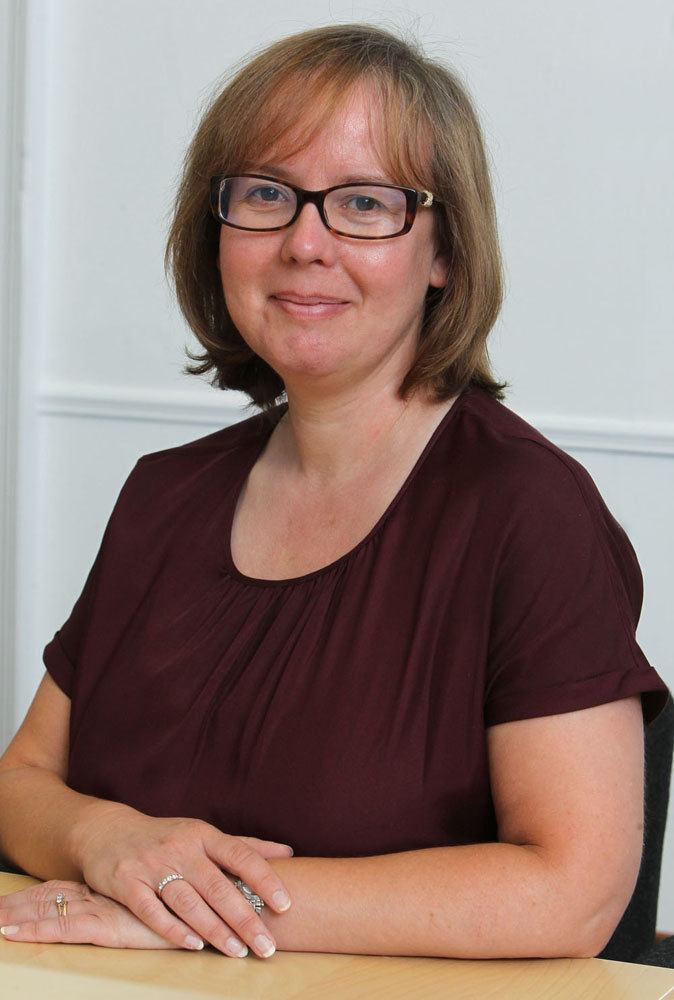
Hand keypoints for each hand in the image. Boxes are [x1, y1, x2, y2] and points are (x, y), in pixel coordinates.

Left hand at [0, 880, 177, 948]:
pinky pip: (65, 929)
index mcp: (108, 887)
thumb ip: (148, 898)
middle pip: (49, 897)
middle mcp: (101, 895)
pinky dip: (37, 932)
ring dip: (18, 919)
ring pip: (49, 912)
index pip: (61, 889)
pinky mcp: (110, 926)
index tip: (5, 903)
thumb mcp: (162, 898)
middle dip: (17, 906)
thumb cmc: (188, 890)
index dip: (32, 896)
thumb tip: (136, 900)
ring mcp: (103, 908)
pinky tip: (12, 934)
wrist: (209, 893)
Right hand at [71, 807, 292, 957]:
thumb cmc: (167, 837)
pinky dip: (174, 930)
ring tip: (239, 952)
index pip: (241, 855)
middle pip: (218, 886)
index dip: (265, 879)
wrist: (107, 831)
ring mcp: (152, 865)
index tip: (285, 905)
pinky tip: (195, 946)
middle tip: (267, 947)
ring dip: (216, 930)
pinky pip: (152, 911)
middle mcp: (181, 848)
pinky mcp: (127, 883)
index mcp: (203, 835)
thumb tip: (287, 852)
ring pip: (189, 902)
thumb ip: (244, 846)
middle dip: (245, 919)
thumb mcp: (203, 834)